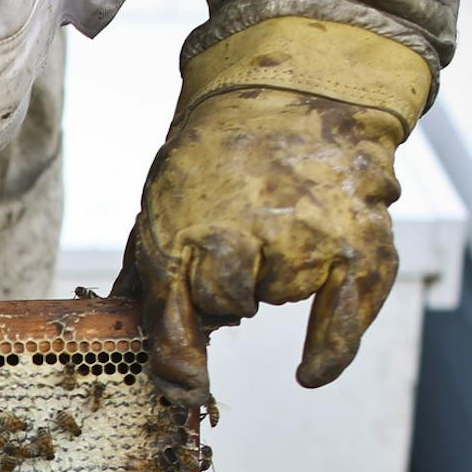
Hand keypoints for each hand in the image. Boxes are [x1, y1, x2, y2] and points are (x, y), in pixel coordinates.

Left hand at [111, 16, 429, 406]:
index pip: (171, 316)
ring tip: (277, 221)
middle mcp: (239, 239)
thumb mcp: (163, 195)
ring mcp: (300, 243)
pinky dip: (329, 350)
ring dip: (274, 278)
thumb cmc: (220, 149)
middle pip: (223, 307)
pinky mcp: (356, 243)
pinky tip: (310, 371)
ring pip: (276, 297)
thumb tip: (116, 316)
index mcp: (179, 227)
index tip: (186, 388)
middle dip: (223, 290)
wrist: (296, 83)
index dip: (177, 361)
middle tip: (235, 240)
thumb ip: (146, 263)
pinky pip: (343, 321)